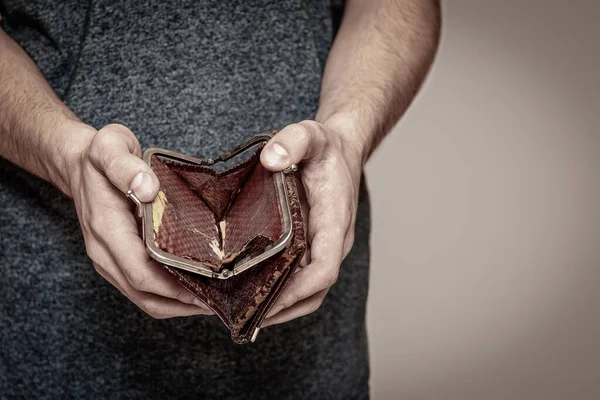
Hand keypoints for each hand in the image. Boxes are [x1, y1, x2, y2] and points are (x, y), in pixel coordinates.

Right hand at [69, 124, 212, 317]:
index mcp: (106, 229)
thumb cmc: (98, 156)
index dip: (175, 288)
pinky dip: (169, 295)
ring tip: (212, 302)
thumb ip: (125, 166)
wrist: (78, 163)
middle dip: (183, 304)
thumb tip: (147, 187)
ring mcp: (110, 260)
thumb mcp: (109, 147)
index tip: (207, 291)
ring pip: (144, 298)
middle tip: (221, 302)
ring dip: (178, 305)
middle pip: (145, 295)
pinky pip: (143, 288)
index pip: (141, 272)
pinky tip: (194, 290)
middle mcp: (105, 252)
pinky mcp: (118, 260)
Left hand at [259, 120, 363, 326]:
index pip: (324, 268)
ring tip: (243, 315)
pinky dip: (279, 291)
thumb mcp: (311, 135)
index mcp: (334, 222)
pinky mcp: (311, 246)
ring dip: (280, 307)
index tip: (268, 302)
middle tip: (244, 319)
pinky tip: (251, 292)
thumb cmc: (327, 148)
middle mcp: (332, 242)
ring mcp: (322, 246)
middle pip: (315, 291)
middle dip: (283, 309)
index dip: (298, 290)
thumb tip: (271, 159)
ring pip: (307, 290)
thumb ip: (293, 142)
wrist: (340, 150)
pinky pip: (299, 277)